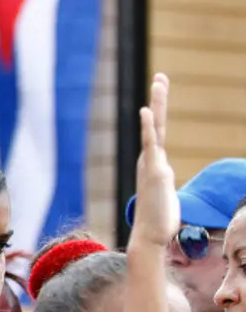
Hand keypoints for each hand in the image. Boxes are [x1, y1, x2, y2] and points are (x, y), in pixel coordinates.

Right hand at [129, 73, 178, 249]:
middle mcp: (151, 160)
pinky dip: (148, 126)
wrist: (150, 235)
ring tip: (160, 82)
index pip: (158, 132)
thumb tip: (163, 177)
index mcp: (154, 163)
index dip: (159, 113)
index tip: (158, 93)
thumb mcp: (165, 194)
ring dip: (158, 104)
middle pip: (157, 124)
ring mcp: (152, 164)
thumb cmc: (159, 219)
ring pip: (156, 129)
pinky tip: (146, 112)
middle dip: (160, 100)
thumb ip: (163, 181)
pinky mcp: (154, 171)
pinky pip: (150, 144)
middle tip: (161, 76)